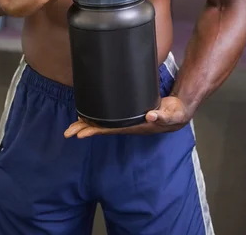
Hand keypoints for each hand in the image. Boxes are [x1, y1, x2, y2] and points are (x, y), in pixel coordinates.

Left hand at [64, 96, 189, 137]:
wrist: (178, 112)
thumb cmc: (174, 113)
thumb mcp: (170, 113)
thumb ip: (161, 115)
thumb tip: (150, 115)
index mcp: (134, 126)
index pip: (110, 129)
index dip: (94, 130)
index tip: (80, 133)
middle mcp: (127, 125)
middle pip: (102, 128)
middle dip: (84, 129)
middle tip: (67, 132)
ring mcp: (127, 120)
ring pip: (103, 124)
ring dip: (87, 125)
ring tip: (72, 125)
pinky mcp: (128, 114)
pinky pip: (108, 117)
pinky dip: (96, 116)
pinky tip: (87, 114)